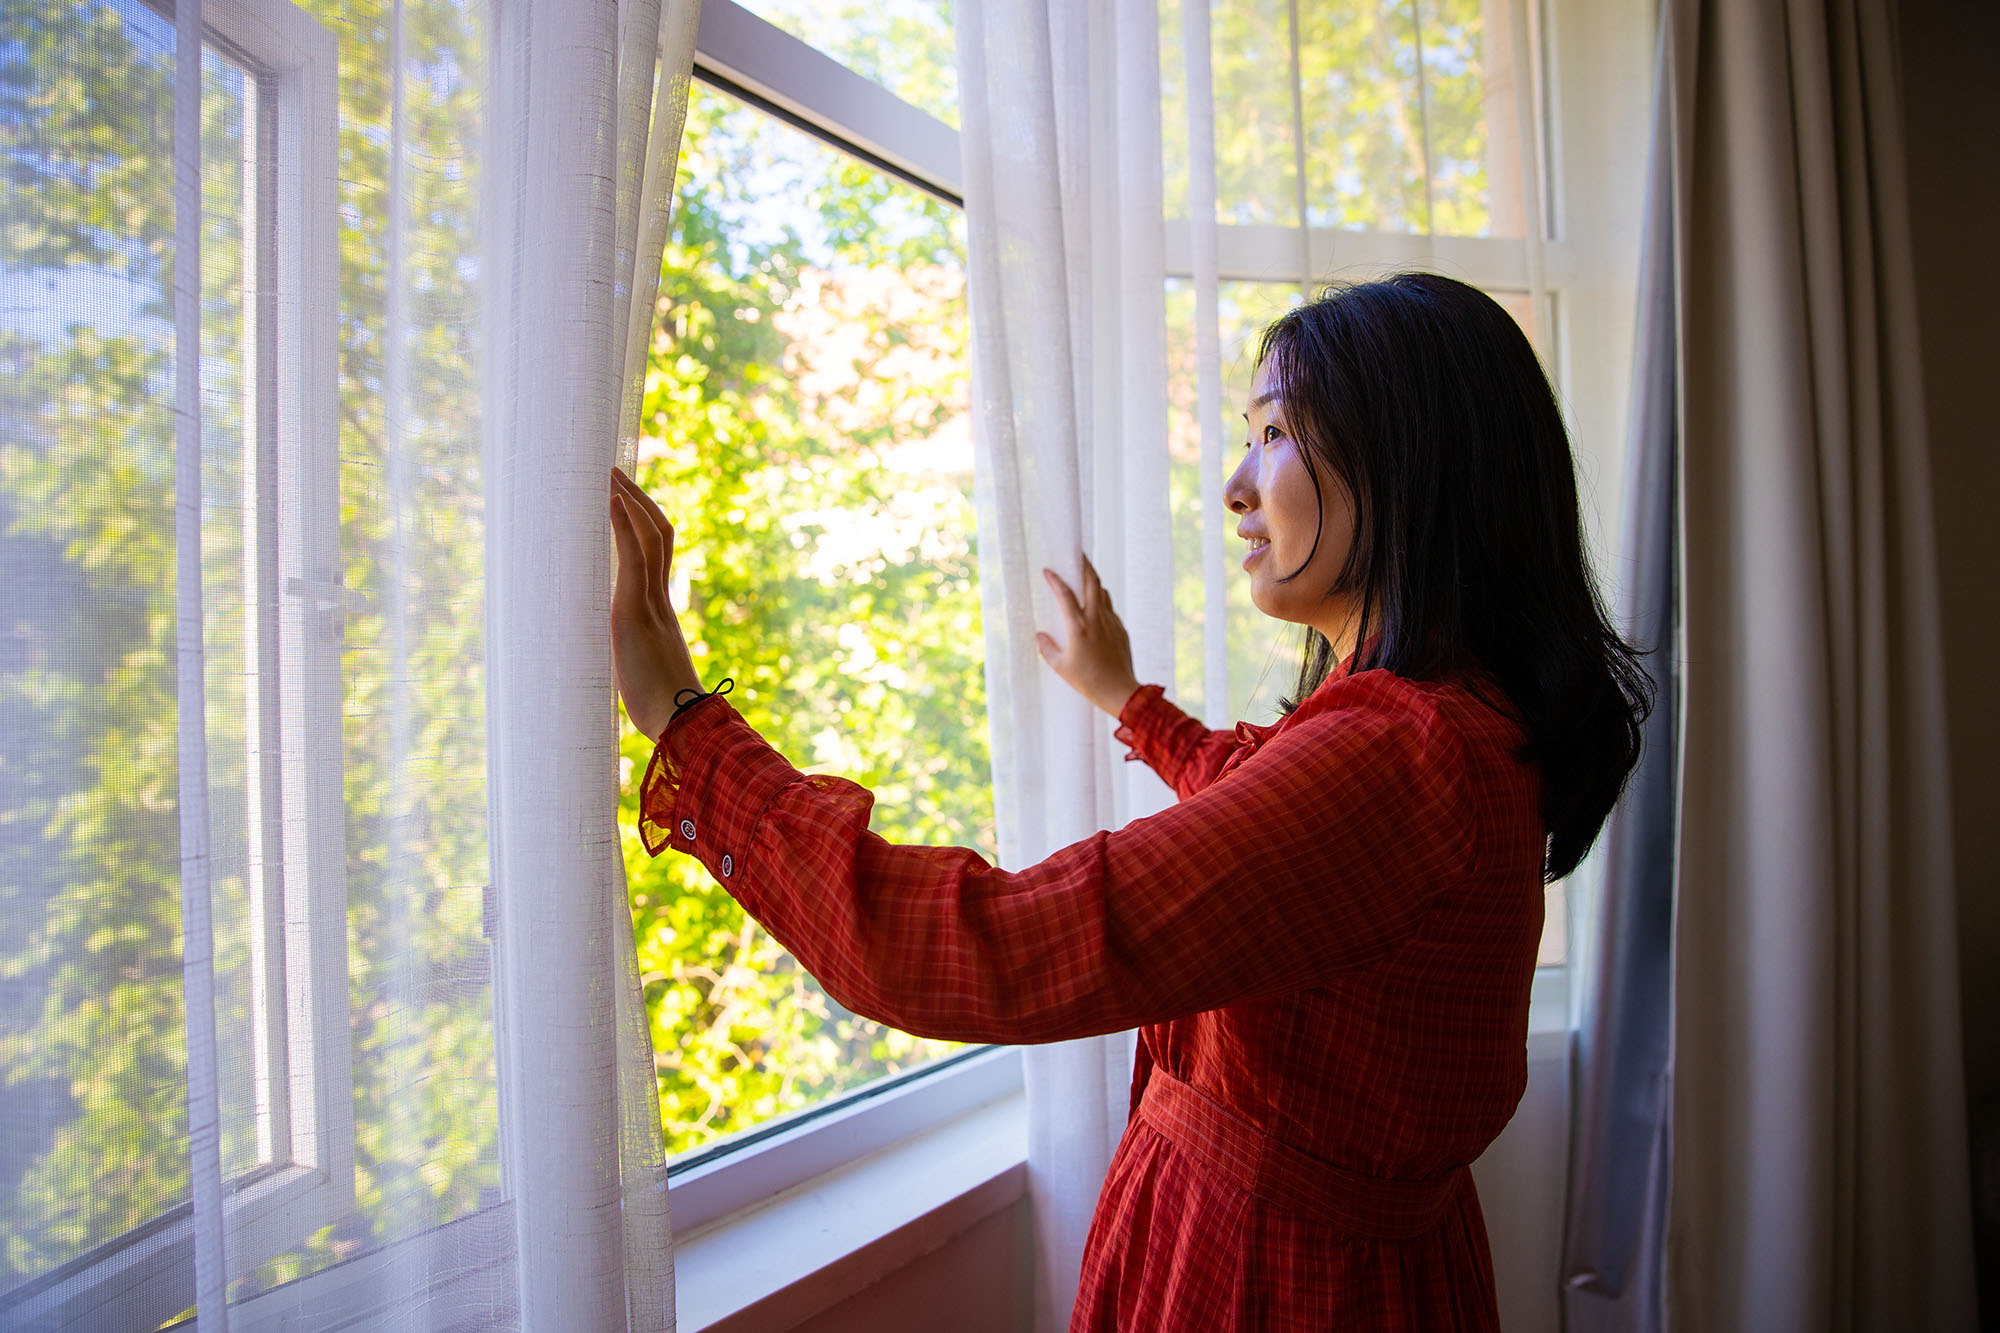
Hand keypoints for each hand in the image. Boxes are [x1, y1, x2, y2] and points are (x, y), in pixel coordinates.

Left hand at [610, 466, 705, 740]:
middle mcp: (660, 600)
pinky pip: (633, 558)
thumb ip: (637, 664)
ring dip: (629, 501)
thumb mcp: (644, 679)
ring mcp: (650, 603)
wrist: (681, 725)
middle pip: (658, 535)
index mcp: (662, 613)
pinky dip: (623, 525)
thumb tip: (626, 674)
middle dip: (638, 501)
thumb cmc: (666, 714)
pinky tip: (611, 500)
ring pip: (648, 537)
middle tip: (617, 474)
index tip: (628, 502)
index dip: (644, 526)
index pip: (657, 557)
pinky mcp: (634, 612)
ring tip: (610, 474)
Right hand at [1037, 555, 1141, 717]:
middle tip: (1077, 554)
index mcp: (1079, 627)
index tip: (1048, 570)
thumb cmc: (1087, 681)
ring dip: (1093, 580)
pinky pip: (1109, 608)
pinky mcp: (1120, 629)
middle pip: (1091, 582)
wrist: (1119, 691)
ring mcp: (1111, 622)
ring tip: (1084, 576)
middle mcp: (1096, 619)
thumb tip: (1040, 635)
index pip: (1065, 594)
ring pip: (1102, 592)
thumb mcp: (1060, 667)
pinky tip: (1095, 605)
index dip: (1055, 579)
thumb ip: (1048, 648)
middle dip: (1084, 564)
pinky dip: (1101, 600)